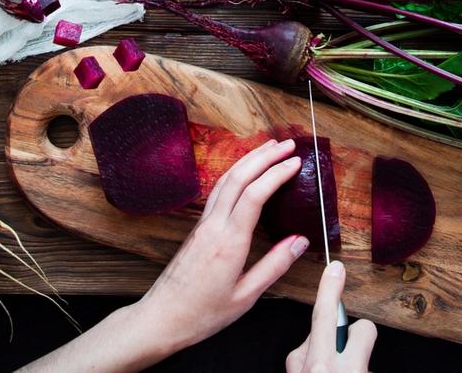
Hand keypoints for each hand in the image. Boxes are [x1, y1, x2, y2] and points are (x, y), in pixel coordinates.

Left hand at [133, 137, 308, 358]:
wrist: (161, 317)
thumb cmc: (202, 313)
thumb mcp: (246, 297)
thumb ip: (274, 266)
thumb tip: (300, 241)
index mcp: (229, 242)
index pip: (255, 194)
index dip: (276, 174)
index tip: (295, 162)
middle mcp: (214, 225)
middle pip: (239, 177)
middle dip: (264, 157)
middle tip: (287, 144)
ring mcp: (203, 223)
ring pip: (226, 179)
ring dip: (248, 160)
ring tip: (268, 148)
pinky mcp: (198, 227)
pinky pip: (218, 190)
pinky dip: (235, 173)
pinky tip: (243, 171)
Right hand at [286, 261, 376, 371]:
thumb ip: (302, 355)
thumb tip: (312, 339)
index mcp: (320, 368)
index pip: (325, 316)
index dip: (329, 288)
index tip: (336, 269)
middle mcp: (347, 371)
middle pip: (364, 329)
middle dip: (356, 332)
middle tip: (346, 351)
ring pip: (363, 355)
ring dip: (352, 364)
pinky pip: (364, 369)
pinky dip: (354, 372)